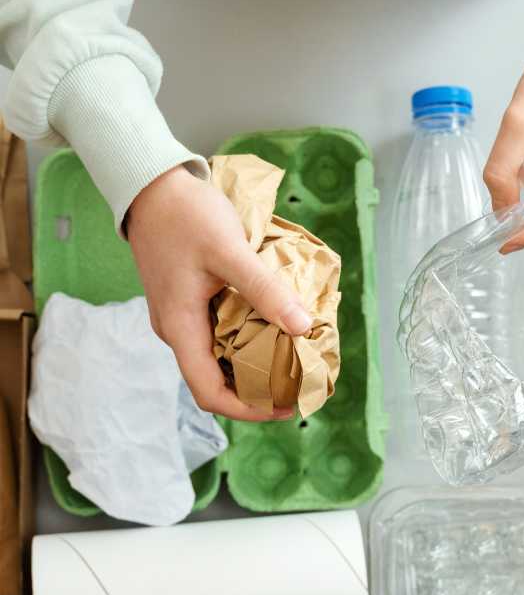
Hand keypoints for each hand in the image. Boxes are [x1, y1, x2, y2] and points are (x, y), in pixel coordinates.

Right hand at [126, 166, 311, 419]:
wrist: (150, 185)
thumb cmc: (185, 215)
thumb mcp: (229, 251)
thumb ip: (265, 290)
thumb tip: (303, 327)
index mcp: (180, 329)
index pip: (210, 394)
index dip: (247, 410)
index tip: (284, 406)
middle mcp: (176, 331)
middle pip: (214, 381)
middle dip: (254, 390)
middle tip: (294, 384)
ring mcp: (178, 317)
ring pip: (215, 358)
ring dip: (249, 366)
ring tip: (287, 360)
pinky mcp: (185, 301)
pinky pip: (214, 335)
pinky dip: (242, 341)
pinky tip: (269, 328)